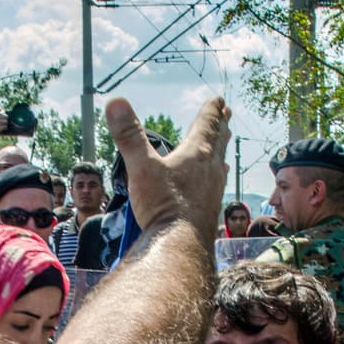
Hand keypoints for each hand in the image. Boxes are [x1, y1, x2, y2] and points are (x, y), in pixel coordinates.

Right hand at [105, 96, 230, 236]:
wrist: (180, 244)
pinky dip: (216, 175)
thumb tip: (115, 102)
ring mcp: (214, 190)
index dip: (212, 109)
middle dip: (221, 125)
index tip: (219, 99)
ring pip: (219, 162)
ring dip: (220, 150)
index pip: (207, 123)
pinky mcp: (210, 208)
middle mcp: (210, 169)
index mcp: (196, 153)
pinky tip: (215, 182)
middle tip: (227, 114)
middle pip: (218, 141)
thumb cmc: (162, 205)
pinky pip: (217, 185)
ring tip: (223, 145)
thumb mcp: (140, 166)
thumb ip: (129, 136)